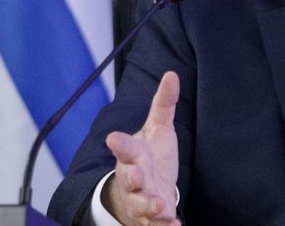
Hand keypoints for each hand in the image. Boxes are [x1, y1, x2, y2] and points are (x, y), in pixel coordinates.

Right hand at [102, 72, 181, 225]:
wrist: (141, 190)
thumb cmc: (149, 156)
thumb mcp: (157, 129)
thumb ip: (163, 104)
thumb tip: (171, 74)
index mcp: (132, 154)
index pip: (124, 147)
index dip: (119, 143)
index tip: (113, 138)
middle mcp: (133, 178)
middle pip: (129, 178)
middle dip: (132, 178)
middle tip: (137, 176)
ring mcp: (140, 199)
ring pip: (141, 204)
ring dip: (149, 205)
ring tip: (159, 206)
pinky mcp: (150, 217)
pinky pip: (155, 224)